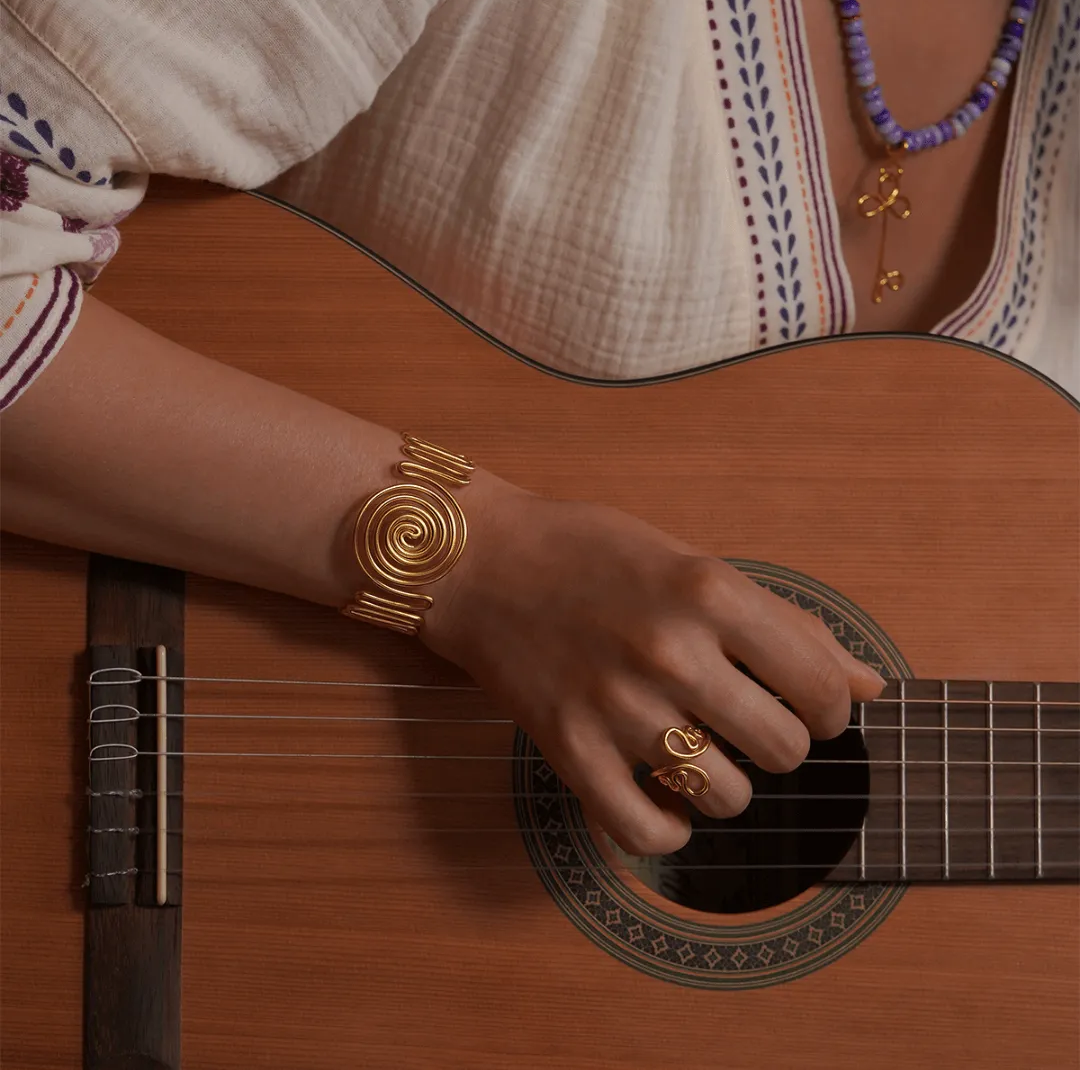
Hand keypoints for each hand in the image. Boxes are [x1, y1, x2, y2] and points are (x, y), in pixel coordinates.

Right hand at [423, 474, 885, 856]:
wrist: (482, 559)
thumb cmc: (594, 553)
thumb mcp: (696, 563)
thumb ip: (786, 625)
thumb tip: (869, 687)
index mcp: (711, 590)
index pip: (821, 689)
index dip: (828, 712)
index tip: (807, 709)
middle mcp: (671, 649)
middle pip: (783, 751)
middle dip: (779, 747)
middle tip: (744, 724)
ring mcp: (618, 705)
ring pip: (726, 796)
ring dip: (725, 786)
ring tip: (697, 751)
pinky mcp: (569, 750)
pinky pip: (646, 832)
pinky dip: (667, 829)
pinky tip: (664, 799)